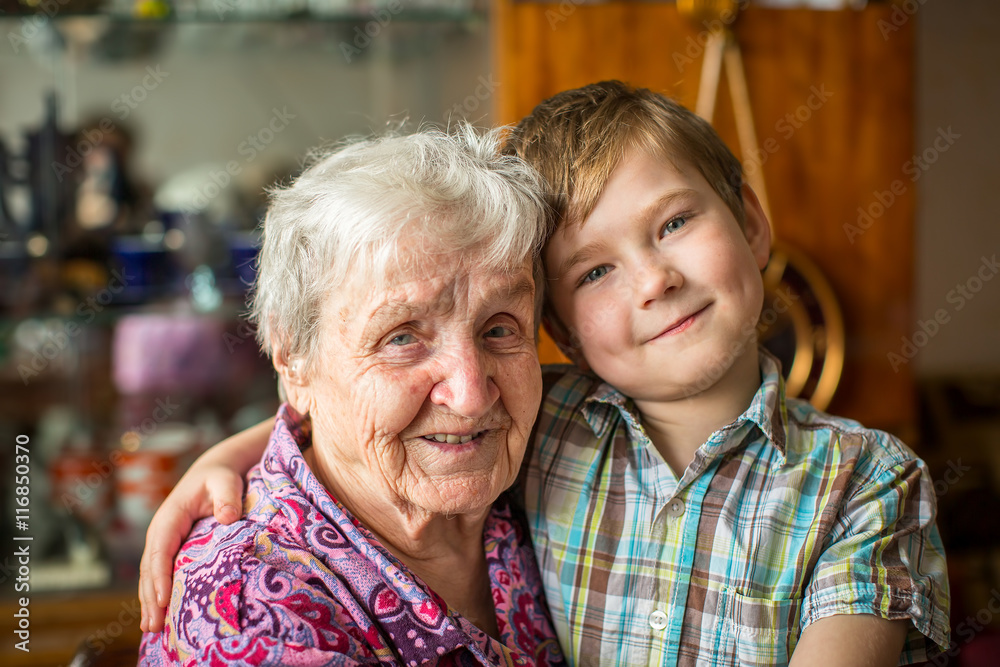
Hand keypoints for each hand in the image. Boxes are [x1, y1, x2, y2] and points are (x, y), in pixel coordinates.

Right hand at [138, 463, 243, 632]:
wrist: (213, 473)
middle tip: (154, 627)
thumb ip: (227, 497)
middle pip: (150, 569)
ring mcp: (162, 542)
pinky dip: (157, 594)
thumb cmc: (220, 479)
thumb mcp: (225, 482)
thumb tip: (228, 517)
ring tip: (150, 629)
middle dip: (151, 598)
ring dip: (150, 602)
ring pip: (151, 576)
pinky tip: (159, 615)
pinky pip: (160, 574)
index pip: (161, 550)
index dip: (160, 576)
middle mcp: (160, 532)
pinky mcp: (170, 549)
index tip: (164, 601)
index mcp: (169, 517)